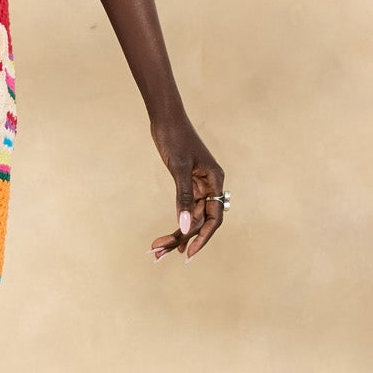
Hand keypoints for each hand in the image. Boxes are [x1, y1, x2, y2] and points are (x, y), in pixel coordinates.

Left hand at [148, 118, 225, 263]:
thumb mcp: (178, 168)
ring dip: (176, 234)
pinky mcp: (187, 183)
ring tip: (156, 251)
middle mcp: (210, 185)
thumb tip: (184, 225)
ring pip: (190, 217)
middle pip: (200, 221)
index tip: (187, 254)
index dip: (202, 238)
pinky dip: (175, 220)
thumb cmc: (175, 137)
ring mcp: (199, 185)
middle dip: (182, 238)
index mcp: (215, 180)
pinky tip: (164, 237)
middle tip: (160, 254)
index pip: (213, 218)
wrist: (166, 118)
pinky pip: (183, 208)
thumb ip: (183, 196)